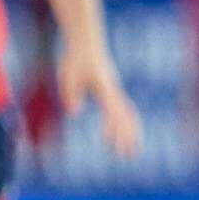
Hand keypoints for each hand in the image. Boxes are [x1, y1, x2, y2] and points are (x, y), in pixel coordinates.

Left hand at [60, 40, 142, 156]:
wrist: (86, 42)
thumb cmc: (75, 58)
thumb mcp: (68, 76)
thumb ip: (71, 94)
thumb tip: (74, 113)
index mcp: (105, 90)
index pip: (114, 114)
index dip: (115, 131)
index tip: (113, 148)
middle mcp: (113, 91)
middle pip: (126, 117)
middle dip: (129, 137)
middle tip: (130, 158)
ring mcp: (114, 91)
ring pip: (127, 114)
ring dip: (129, 132)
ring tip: (129, 150)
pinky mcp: (110, 90)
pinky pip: (121, 110)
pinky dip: (122, 123)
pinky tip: (113, 133)